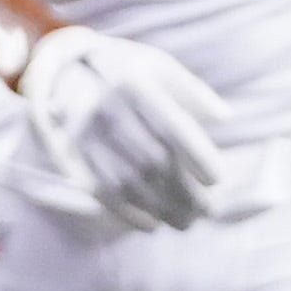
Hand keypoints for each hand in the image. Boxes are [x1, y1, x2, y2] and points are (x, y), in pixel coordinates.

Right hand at [19, 25, 232, 230]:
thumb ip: (192, 91)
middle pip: (152, 162)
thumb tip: (225, 117)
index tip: (217, 178)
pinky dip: (130, 213)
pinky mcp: (75, 155)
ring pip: (128, 183)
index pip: (171, 128)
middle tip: (208, 210)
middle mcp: (107, 110)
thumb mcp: (158, 66)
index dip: (197, 157)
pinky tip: (153, 223)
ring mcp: (87, 135)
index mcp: (133, 84)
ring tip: (187, 221)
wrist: (65, 72)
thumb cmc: (126, 71)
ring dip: (161, 208)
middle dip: (183, 192)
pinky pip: (102, 191)